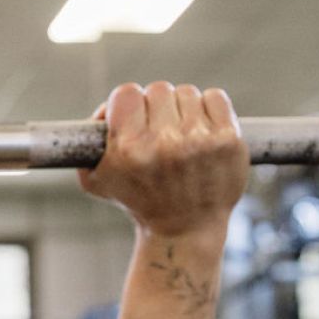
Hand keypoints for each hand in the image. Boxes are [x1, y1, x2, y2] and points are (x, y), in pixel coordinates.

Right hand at [78, 82, 248, 240]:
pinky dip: (207, 108)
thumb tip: (106, 109)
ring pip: (186, 92)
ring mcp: (199, 141)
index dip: (127, 104)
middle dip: (155, 107)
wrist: (183, 229)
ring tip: (180, 135)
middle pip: (157, 89)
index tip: (133, 118)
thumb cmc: (138, 200)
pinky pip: (215, 97)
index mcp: (129, 151)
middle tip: (157, 129)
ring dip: (181, 108)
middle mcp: (164, 144)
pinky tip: (200, 131)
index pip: (126, 93)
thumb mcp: (97, 179)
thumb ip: (90, 141)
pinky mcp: (228, 140)